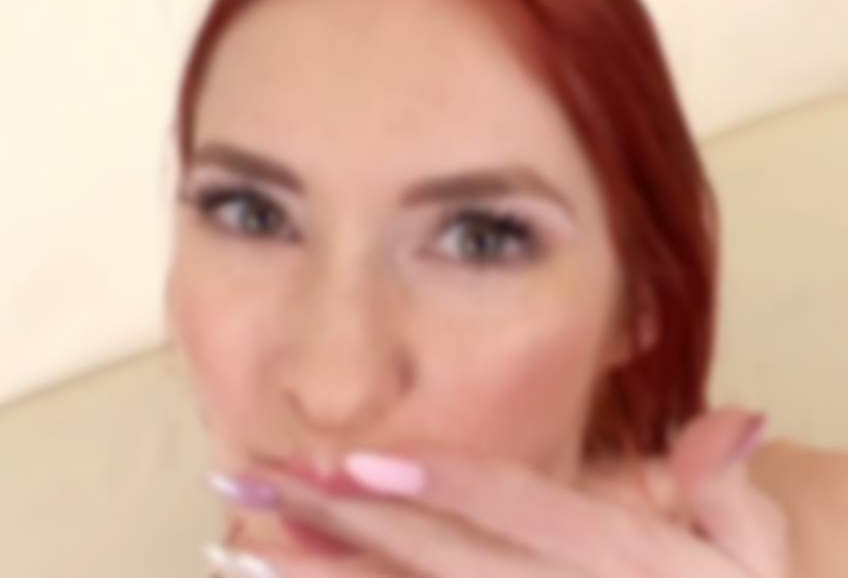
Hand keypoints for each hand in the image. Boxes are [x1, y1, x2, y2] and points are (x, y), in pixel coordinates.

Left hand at [207, 409, 787, 577]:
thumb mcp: (750, 546)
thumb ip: (727, 493)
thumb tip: (733, 425)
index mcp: (606, 557)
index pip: (511, 509)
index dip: (438, 483)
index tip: (355, 463)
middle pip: (434, 561)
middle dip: (339, 523)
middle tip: (254, 484)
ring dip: (318, 577)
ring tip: (239, 546)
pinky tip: (280, 575)